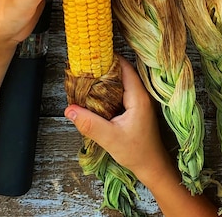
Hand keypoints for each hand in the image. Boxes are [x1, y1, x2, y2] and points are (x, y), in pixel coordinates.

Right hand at [65, 57, 168, 185]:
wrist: (152, 166)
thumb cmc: (136, 152)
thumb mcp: (110, 138)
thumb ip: (90, 124)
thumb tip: (69, 110)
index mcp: (138, 97)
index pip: (125, 69)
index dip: (111, 60)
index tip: (94, 56)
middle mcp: (141, 95)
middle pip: (123, 73)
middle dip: (106, 69)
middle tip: (87, 67)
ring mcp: (140, 101)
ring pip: (123, 83)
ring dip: (108, 80)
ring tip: (89, 77)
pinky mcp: (136, 108)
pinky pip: (123, 92)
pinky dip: (111, 90)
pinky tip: (98, 95)